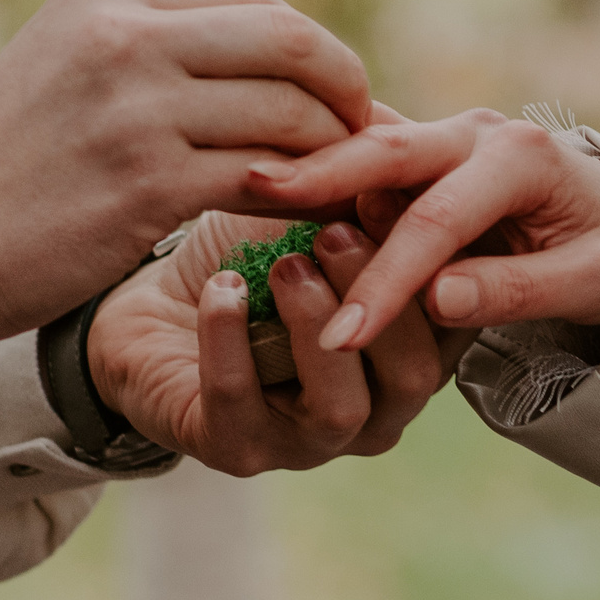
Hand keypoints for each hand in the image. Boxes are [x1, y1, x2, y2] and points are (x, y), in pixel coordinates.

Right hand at [0, 0, 371, 351]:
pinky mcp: (148, 183)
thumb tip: (263, 53)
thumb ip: (149, 47)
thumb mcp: (64, 66)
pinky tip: (310, 219)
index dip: (311, 49)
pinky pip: (268, 179)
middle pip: (291, 42)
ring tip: (343, 186)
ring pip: (289, 113)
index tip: (331, 95)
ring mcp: (138, 107)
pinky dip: (305, 198)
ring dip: (333, 154)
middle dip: (346, 91)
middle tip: (364, 138)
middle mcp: (125, 33)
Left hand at [87, 214, 469, 475]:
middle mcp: (373, 412)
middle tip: (336, 233)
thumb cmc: (247, 258)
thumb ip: (365, 199)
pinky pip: (241, 402)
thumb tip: (410, 151)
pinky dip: (230, 338)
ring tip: (284, 265)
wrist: (146, 306)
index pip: (453, 326)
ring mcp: (307, 443)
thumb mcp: (312, 213)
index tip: (398, 195)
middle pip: (415, 376)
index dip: (435, 264)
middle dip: (380, 299)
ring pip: (340, 406)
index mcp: (405, 357)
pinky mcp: (236, 449)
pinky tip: (223, 289)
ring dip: (313, 323)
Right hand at [241, 109, 599, 352]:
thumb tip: (439, 298)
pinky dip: (316, 165)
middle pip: (388, 152)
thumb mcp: (588, 280)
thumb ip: (513, 290)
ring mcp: (444, 134)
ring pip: (365, 142)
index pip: (439, 220)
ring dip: (308, 167)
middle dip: (320, 183)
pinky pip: (360, 150)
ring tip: (247, 188)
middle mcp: (477, 133)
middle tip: (256, 202)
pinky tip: (264, 184)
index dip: (387, 280)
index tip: (341, 336)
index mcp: (522, 160)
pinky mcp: (418, 147)